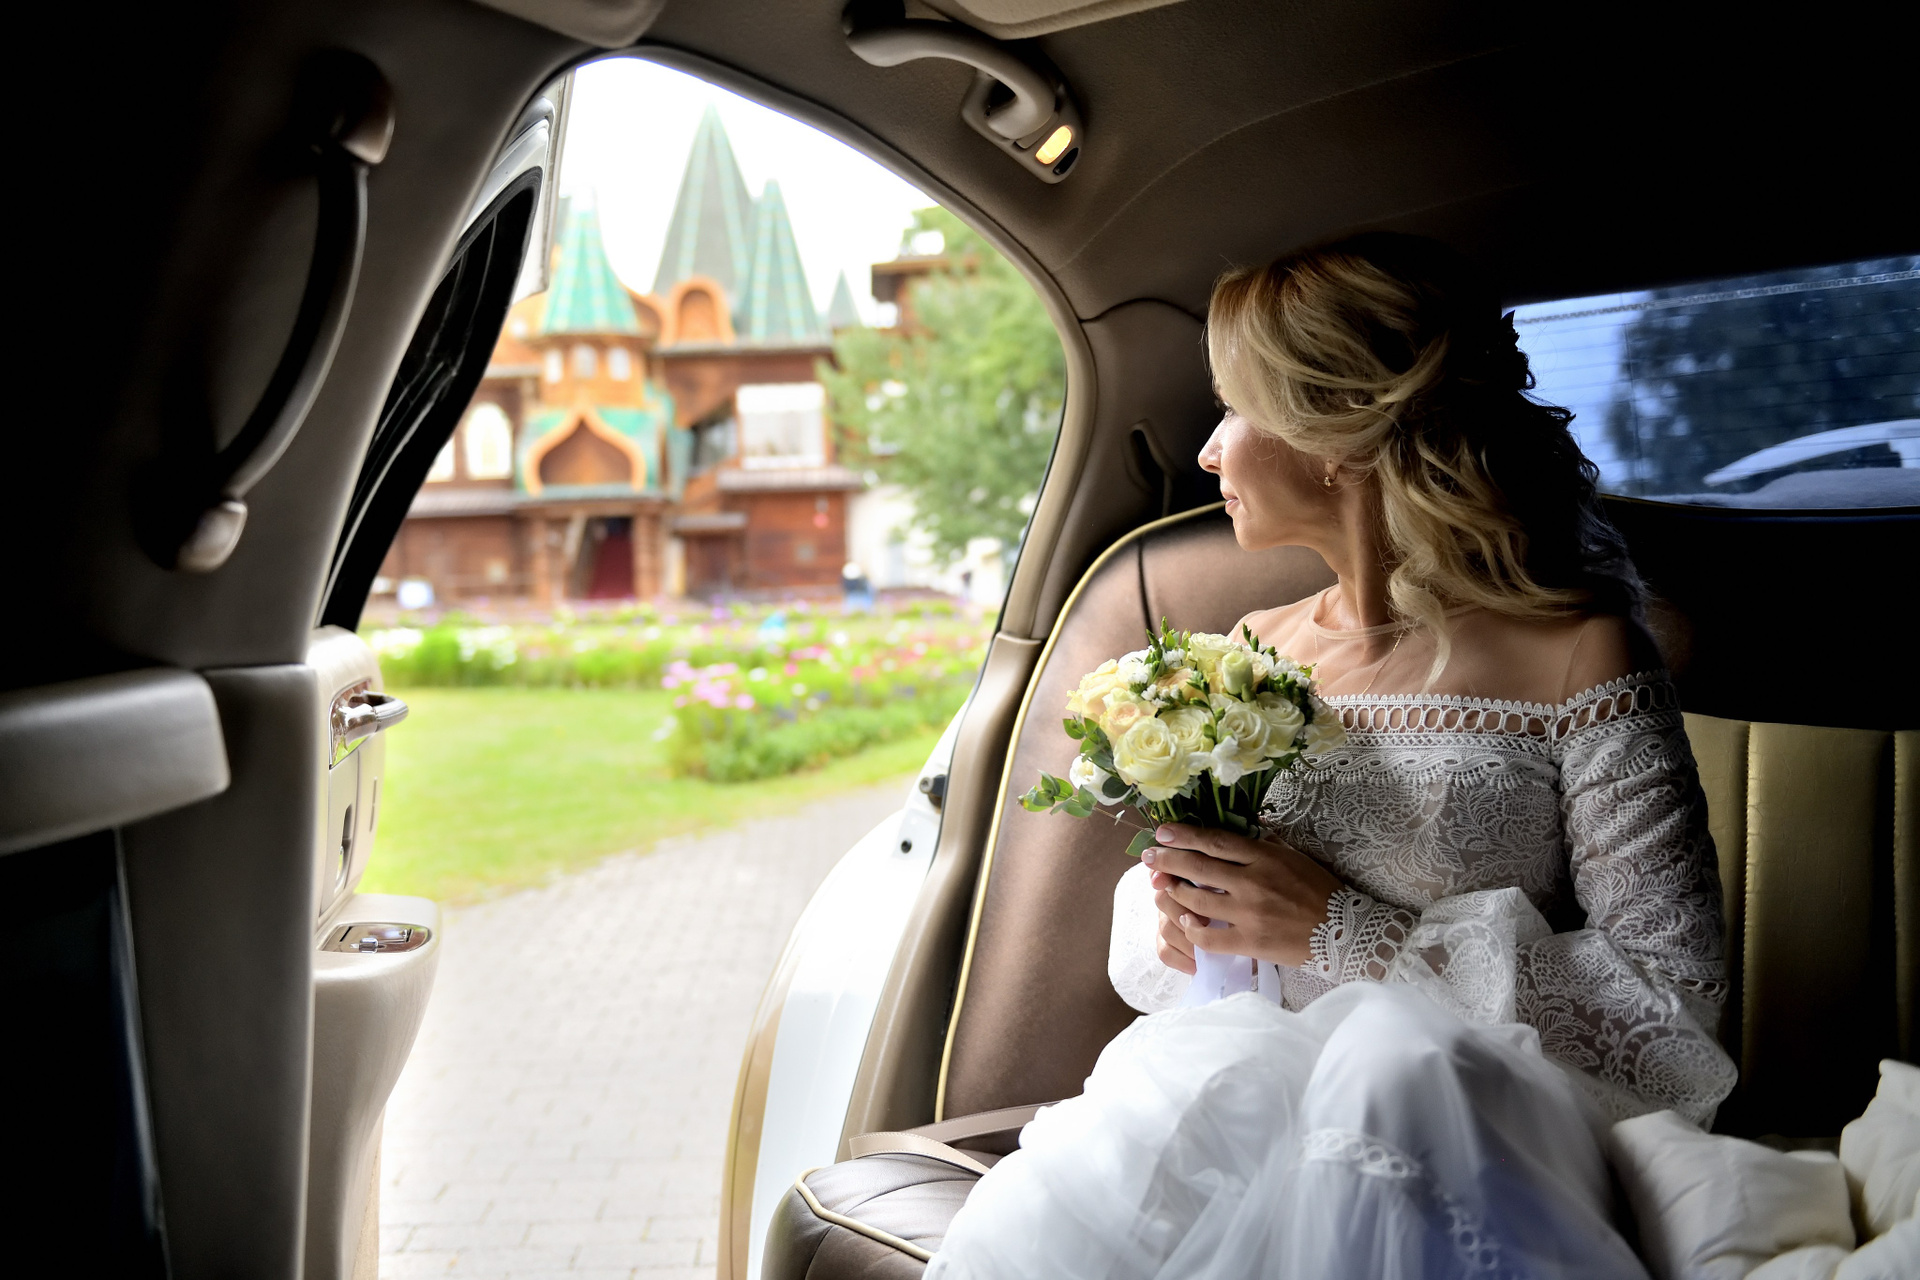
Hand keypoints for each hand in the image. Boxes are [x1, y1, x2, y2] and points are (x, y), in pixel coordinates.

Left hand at [1144, 823, 1341, 968]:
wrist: (1344, 930)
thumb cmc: (1319, 890)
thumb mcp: (1294, 856)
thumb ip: (1263, 843)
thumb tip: (1237, 828)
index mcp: (1264, 857)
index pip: (1214, 841)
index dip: (1184, 836)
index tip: (1162, 833)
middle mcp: (1252, 882)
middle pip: (1197, 868)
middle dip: (1167, 861)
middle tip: (1148, 858)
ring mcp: (1249, 914)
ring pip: (1197, 900)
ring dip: (1173, 892)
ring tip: (1161, 887)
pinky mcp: (1250, 942)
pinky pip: (1209, 937)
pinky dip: (1191, 928)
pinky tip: (1183, 920)